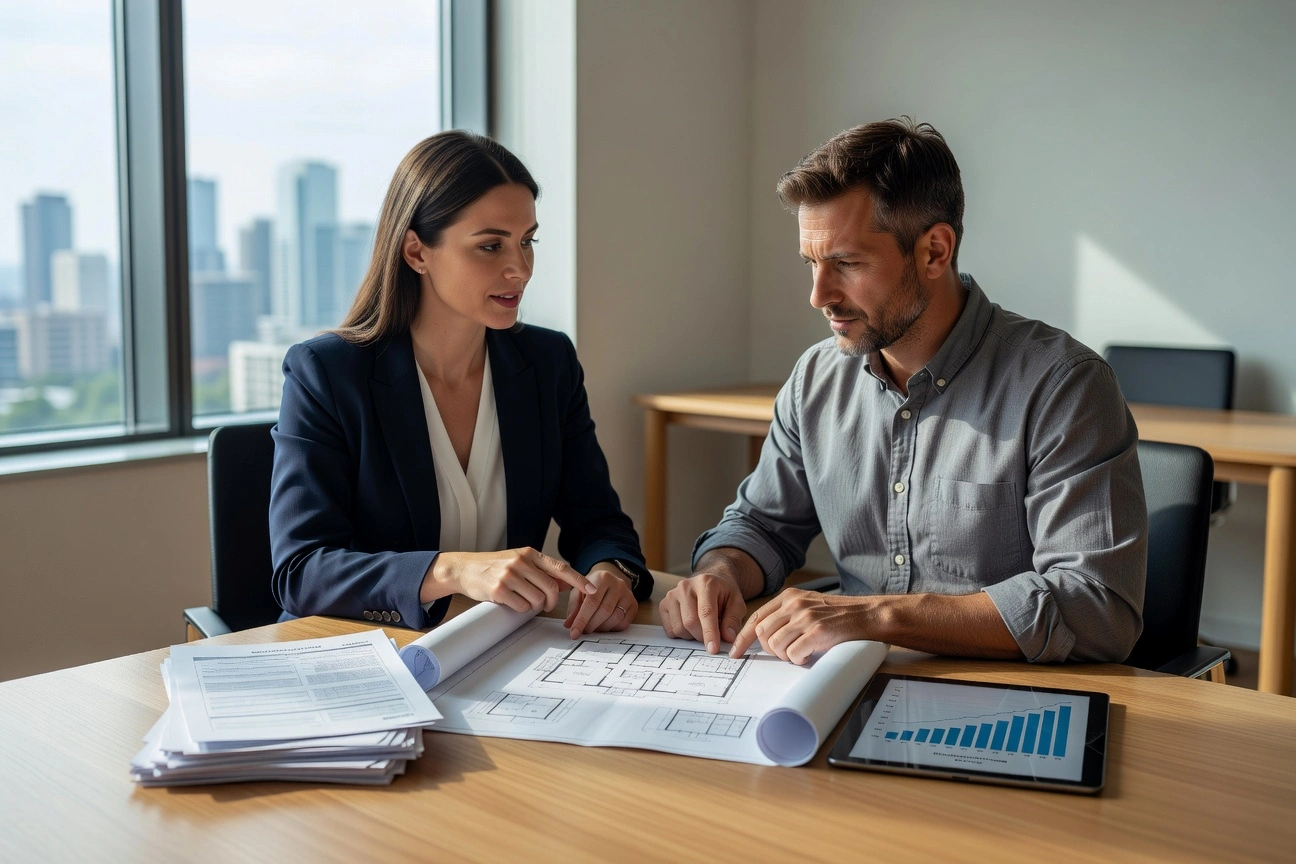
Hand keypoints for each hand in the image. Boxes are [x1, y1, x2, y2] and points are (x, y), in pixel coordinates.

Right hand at [426, 547, 595, 612]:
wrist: (464, 568)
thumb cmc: (494, 567)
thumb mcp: (519, 562)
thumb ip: (541, 571)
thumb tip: (565, 584)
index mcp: (530, 554)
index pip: (560, 567)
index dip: (578, 580)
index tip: (592, 590)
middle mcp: (521, 562)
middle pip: (550, 588)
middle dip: (552, 602)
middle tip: (546, 606)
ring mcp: (509, 575)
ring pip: (537, 600)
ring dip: (534, 606)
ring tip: (523, 601)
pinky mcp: (499, 589)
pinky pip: (522, 607)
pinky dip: (521, 609)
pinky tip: (512, 602)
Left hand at [564, 564, 637, 637]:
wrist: (609, 582)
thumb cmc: (591, 588)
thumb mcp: (578, 592)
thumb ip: (574, 608)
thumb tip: (569, 625)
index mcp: (602, 578)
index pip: (592, 602)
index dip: (582, 619)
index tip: (574, 632)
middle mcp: (618, 584)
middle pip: (605, 611)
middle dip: (591, 625)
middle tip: (583, 632)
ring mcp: (628, 594)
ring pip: (616, 618)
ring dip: (602, 628)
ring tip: (592, 629)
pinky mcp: (634, 605)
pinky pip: (624, 623)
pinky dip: (612, 629)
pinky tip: (604, 626)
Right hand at [659, 571, 746, 654]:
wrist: (708, 584)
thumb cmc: (723, 595)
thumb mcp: (736, 604)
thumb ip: (733, 620)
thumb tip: (728, 638)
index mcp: (706, 583)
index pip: (706, 612)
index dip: (710, 633)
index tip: (713, 649)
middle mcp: (685, 586)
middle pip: (690, 622)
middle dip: (702, 636)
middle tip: (712, 636)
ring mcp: (672, 595)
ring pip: (679, 628)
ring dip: (692, 636)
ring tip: (701, 627)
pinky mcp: (663, 604)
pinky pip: (670, 630)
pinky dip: (681, 635)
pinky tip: (690, 626)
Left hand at [729, 588, 866, 664]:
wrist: (869, 615)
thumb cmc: (839, 615)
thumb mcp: (809, 605)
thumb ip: (787, 614)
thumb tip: (764, 636)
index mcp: (789, 596)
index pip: (756, 617)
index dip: (743, 637)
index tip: (736, 651)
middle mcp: (794, 604)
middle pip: (762, 633)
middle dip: (771, 650)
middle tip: (787, 653)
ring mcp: (806, 617)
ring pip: (776, 645)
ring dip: (786, 656)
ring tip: (801, 653)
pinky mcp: (817, 632)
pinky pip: (793, 654)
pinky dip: (798, 660)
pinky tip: (809, 656)